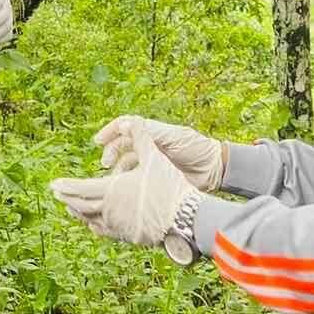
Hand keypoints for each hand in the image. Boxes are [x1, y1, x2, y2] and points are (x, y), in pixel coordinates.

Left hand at [50, 125, 193, 246]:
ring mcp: (117, 226)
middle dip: (67, 198)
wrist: (185, 218)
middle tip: (56, 194)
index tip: (53, 185)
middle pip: (81, 205)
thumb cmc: (169, 186)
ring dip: (78, 212)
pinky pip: (104, 230)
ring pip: (90, 219)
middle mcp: (110, 210)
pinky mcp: (127, 236)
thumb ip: (140, 138)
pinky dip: (94, 224)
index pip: (81, 188)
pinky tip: (92, 223)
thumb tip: (129, 120)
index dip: (66, 186)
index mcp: (112, 190)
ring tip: (71, 206)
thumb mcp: (154, 158)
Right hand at [94, 115, 226, 191]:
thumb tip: (124, 123)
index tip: (98, 141)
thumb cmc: (198, 149)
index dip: (110, 131)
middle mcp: (149, 146)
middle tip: (106, 164)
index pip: (125, 126)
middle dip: (110, 153)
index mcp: (152, 133)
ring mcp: (151, 162)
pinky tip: (123, 190)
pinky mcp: (154, 178)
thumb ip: (151, 132)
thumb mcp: (175, 138)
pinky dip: (126, 183)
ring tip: (114, 181)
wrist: (215, 170)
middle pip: (121, 146)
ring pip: (125, 164)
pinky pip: (135, 179)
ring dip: (117, 171)